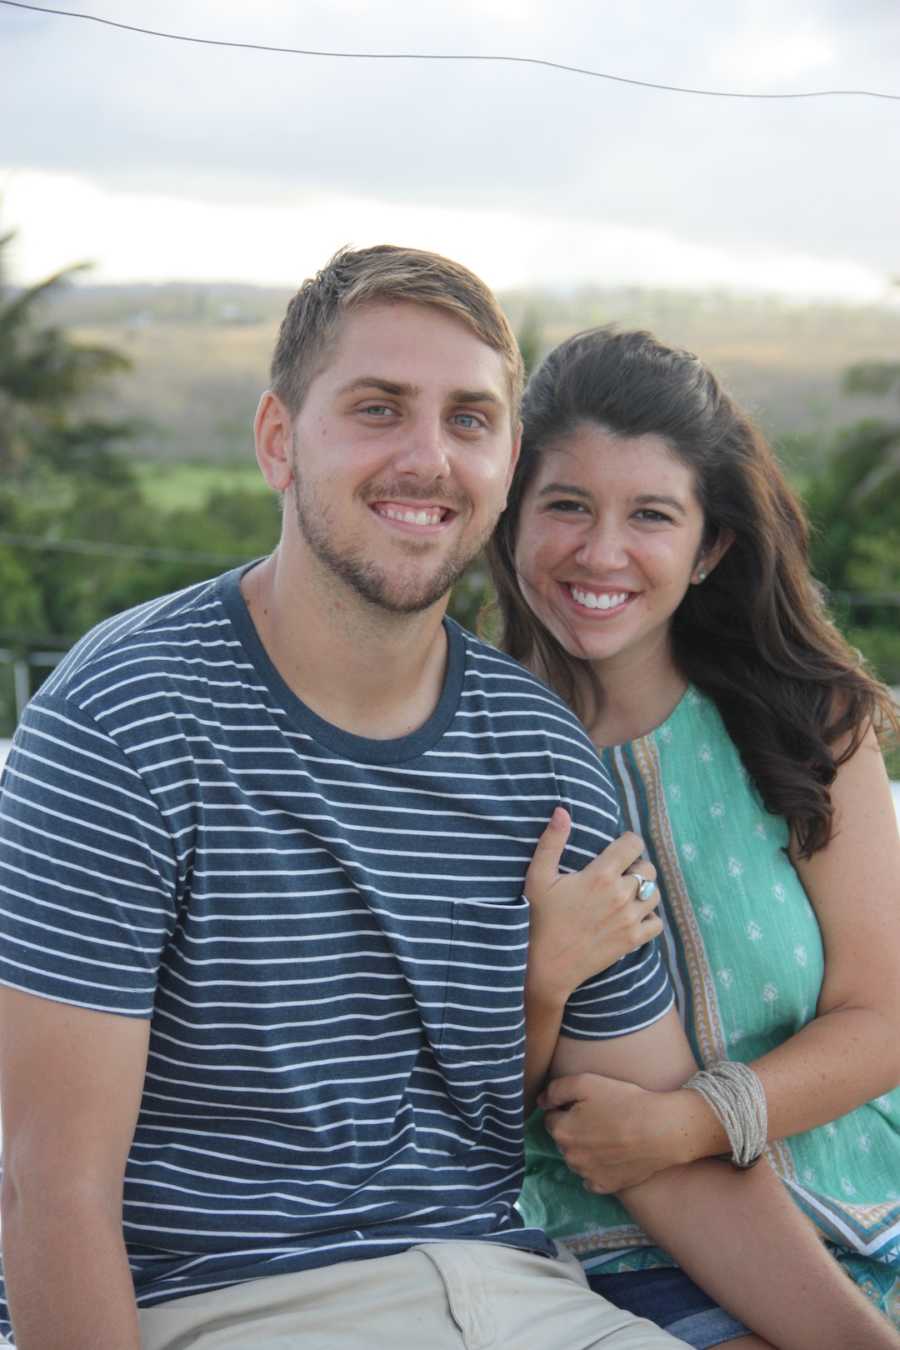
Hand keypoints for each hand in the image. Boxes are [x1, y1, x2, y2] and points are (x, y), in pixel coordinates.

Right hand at [524, 809, 661, 1002]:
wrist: (546, 965)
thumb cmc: (539, 917)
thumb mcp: (538, 876)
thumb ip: (552, 841)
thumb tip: (562, 810)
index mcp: (600, 875)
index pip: (633, 844)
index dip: (628, 842)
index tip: (619, 848)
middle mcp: (620, 895)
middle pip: (648, 869)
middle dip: (636, 866)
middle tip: (619, 873)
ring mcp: (629, 919)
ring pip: (655, 894)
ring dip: (644, 891)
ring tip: (626, 894)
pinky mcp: (632, 941)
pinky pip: (656, 923)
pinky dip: (649, 918)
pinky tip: (632, 916)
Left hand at [539, 1072, 683, 1192]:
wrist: (661, 1130)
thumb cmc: (623, 1101)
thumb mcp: (586, 1082)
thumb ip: (556, 1090)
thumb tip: (542, 1102)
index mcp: (562, 1132)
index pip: (552, 1118)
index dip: (567, 1108)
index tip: (587, 1104)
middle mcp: (570, 1158)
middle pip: (564, 1139)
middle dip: (575, 1128)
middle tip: (601, 1117)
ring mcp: (587, 1176)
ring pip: (577, 1158)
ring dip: (585, 1149)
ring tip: (609, 1135)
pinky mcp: (606, 1187)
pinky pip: (591, 1179)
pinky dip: (597, 1169)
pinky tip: (612, 1156)